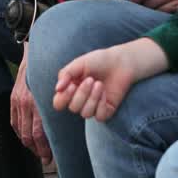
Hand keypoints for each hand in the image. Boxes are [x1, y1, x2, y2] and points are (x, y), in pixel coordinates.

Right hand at [11, 48, 51, 164]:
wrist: (34, 57)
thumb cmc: (49, 75)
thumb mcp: (56, 89)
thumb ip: (58, 106)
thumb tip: (65, 125)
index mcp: (38, 102)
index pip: (39, 133)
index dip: (44, 147)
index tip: (50, 157)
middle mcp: (26, 104)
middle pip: (29, 135)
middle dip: (37, 150)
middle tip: (45, 160)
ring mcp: (17, 102)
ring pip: (21, 131)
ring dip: (29, 144)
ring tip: (37, 152)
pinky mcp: (13, 99)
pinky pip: (14, 122)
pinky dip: (20, 133)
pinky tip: (27, 139)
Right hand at [52, 38, 167, 121]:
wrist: (120, 62)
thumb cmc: (98, 61)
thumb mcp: (79, 63)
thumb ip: (66, 74)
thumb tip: (57, 89)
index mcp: (70, 89)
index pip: (59, 103)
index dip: (63, 98)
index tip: (71, 85)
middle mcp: (80, 100)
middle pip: (73, 108)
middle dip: (82, 94)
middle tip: (91, 80)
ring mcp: (93, 106)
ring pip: (85, 114)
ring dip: (92, 98)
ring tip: (99, 84)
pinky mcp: (106, 111)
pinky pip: (99, 116)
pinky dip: (101, 105)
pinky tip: (105, 93)